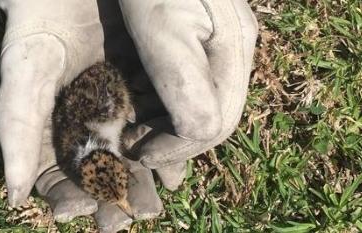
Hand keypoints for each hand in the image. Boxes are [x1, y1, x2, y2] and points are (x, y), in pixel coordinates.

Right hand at [0, 0, 161, 229]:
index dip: (67, 195)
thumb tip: (13, 195)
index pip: (59, 174)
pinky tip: (174, 171)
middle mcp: (88, 125)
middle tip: (125, 221)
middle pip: (101, 173)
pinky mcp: (144, 94)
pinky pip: (157, 129)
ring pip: (132, 158)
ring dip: (142, 184)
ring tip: (153, 205)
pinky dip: (165, 153)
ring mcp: (119, 111)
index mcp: (56, 128)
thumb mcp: (25, 74)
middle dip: (112, 198)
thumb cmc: (39, 26)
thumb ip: (18, 129)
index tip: (80, 210)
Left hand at [120, 0, 257, 188]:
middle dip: (173, 143)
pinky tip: (141, 106)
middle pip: (213, 118)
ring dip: (168, 129)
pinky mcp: (201, 39)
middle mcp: (233, 51)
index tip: (138, 153)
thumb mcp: (160, 24)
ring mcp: (220, 45)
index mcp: (231, 50)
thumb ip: (184, 80)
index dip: (177, 148)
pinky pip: (191, 87)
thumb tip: (200, 133)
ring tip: (134, 134)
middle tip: (134, 148)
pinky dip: (165, 106)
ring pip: (202, 105)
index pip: (214, 123)